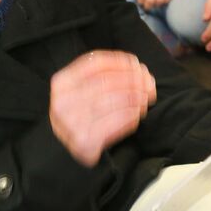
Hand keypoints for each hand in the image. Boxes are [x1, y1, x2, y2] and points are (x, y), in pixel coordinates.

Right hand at [48, 51, 156, 166]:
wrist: (64, 149)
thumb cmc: (81, 113)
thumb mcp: (82, 89)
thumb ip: (106, 75)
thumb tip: (138, 70)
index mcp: (63, 82)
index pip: (95, 63)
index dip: (119, 61)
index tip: (136, 63)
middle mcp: (63, 101)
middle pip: (106, 80)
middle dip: (132, 79)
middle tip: (148, 83)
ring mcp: (72, 122)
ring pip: (112, 101)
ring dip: (134, 97)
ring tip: (145, 98)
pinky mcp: (84, 142)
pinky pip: (114, 122)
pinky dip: (130, 115)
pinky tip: (137, 114)